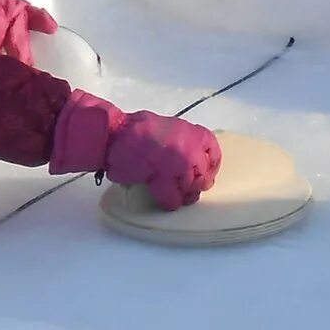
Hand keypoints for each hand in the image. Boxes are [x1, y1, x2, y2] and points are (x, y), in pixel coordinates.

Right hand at [50, 92, 222, 210]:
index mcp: (194, 134)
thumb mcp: (172, 128)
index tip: (205, 173)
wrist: (115, 133)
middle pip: (203, 176)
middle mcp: (191, 149)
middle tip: (189, 190)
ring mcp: (178, 165)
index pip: (214, 154)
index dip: (210, 167)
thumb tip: (194, 160)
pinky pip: (173, 198)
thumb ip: (186, 142)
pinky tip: (166, 200)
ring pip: (190, 189)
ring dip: (184, 196)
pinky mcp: (162, 179)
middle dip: (197, 185)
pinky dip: (170, 202)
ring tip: (178, 197)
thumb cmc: (138, 129)